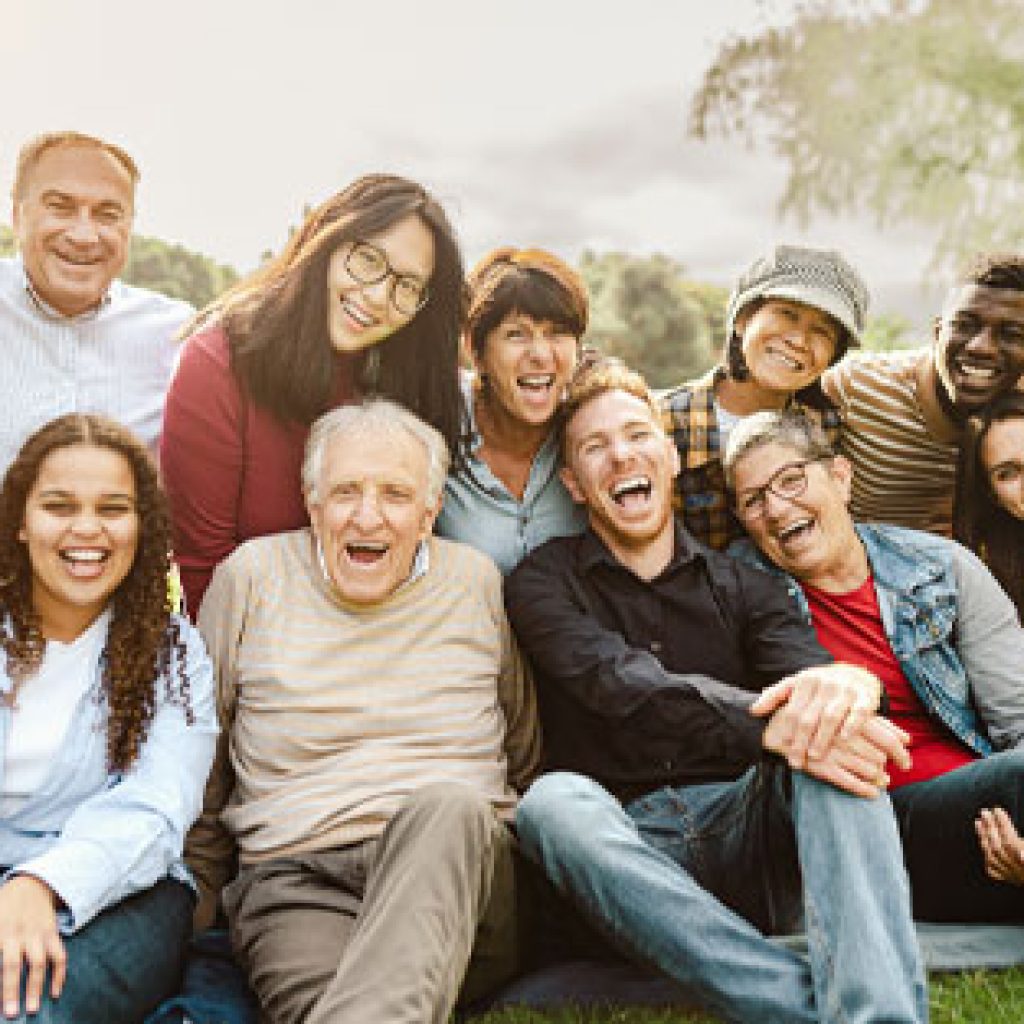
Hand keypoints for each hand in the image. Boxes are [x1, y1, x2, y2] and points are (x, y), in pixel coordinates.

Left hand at [0, 875, 64, 1017]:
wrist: (32, 884)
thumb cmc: (3, 905)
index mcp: (0, 932)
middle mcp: (18, 934)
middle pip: (14, 965)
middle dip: (12, 990)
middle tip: (13, 1013)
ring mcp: (38, 934)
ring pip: (39, 962)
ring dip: (37, 986)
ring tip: (33, 1008)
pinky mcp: (52, 934)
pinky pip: (59, 955)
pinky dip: (60, 973)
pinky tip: (56, 991)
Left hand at [755, 662, 882, 767]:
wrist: (855, 672)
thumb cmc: (819, 684)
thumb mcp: (795, 684)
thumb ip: (774, 696)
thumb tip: (752, 711)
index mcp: (805, 681)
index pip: (793, 710)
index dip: (787, 731)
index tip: (782, 749)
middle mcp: (825, 684)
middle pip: (809, 717)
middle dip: (801, 742)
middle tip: (795, 761)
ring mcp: (846, 690)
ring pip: (831, 717)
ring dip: (822, 738)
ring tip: (814, 756)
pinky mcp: (866, 697)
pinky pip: (858, 713)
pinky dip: (851, 726)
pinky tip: (843, 739)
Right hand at [799, 715, 910, 797]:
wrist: (781, 727)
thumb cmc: (821, 719)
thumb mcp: (847, 715)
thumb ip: (877, 724)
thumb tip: (907, 739)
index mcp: (851, 719)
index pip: (888, 740)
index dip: (901, 754)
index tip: (905, 763)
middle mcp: (844, 735)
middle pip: (880, 757)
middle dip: (885, 767)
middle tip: (886, 773)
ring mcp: (833, 751)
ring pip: (869, 771)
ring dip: (879, 779)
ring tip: (881, 781)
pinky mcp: (822, 767)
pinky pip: (852, 783)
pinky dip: (866, 790)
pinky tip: (872, 793)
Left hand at [976, 807, 1023, 884]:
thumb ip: (1022, 847)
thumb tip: (1020, 850)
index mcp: (1022, 855)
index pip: (1009, 837)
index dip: (1002, 822)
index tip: (997, 810)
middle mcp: (1017, 867)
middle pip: (998, 844)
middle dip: (990, 826)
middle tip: (984, 812)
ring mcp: (1012, 875)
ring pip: (993, 856)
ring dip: (984, 838)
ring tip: (979, 822)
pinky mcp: (1011, 881)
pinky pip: (994, 870)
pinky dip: (987, 857)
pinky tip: (984, 846)